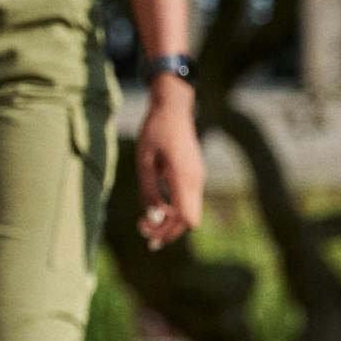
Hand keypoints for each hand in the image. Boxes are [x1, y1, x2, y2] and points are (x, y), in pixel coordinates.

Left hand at [135, 80, 204, 249]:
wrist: (173, 109)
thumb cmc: (154, 132)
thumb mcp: (144, 162)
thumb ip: (149, 191)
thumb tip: (154, 218)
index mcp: (183, 178)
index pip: (186, 219)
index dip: (167, 231)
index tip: (146, 230)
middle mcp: (195, 181)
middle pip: (189, 221)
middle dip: (167, 231)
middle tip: (142, 231)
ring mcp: (198, 178)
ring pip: (189, 212)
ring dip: (169, 221)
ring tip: (145, 221)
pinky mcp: (195, 176)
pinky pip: (188, 201)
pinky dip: (174, 209)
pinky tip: (157, 207)